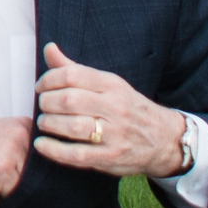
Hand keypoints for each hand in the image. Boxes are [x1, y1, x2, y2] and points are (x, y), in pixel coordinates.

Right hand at [0, 116, 32, 195]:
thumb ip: (19, 145)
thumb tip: (39, 169)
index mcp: (22, 124)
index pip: (46, 156)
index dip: (33, 171)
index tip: (17, 172)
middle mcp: (21, 135)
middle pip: (40, 172)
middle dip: (23, 182)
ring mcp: (13, 152)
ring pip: (28, 185)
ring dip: (12, 191)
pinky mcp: (3, 171)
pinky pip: (15, 196)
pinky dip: (1, 198)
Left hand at [32, 43, 188, 178]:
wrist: (166, 140)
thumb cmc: (129, 108)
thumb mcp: (109, 84)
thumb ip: (75, 69)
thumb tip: (49, 49)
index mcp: (112, 85)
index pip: (72, 75)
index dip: (48, 79)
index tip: (41, 86)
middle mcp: (114, 108)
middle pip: (68, 100)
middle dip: (46, 102)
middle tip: (42, 105)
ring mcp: (114, 134)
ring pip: (71, 126)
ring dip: (48, 123)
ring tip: (44, 122)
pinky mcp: (110, 158)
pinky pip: (76, 154)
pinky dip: (54, 150)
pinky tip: (42, 145)